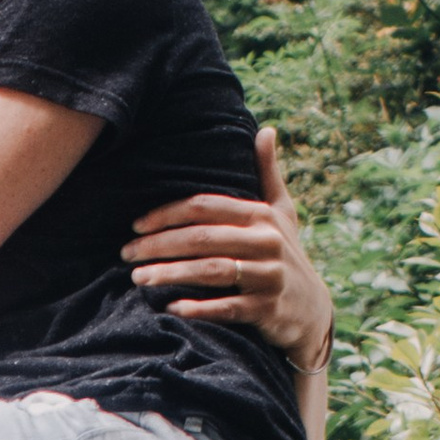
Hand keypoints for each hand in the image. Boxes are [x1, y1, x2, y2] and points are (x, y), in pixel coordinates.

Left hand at [123, 125, 334, 362]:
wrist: (313, 309)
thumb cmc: (286, 254)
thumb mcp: (282, 212)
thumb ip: (268, 172)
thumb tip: (267, 130)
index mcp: (261, 216)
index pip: (205, 208)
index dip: (167, 214)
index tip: (136, 225)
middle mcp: (266, 242)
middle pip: (202, 238)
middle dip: (160, 245)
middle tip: (126, 253)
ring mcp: (267, 276)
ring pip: (211, 271)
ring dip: (171, 274)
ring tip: (138, 278)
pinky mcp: (267, 308)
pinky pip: (228, 308)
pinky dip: (199, 308)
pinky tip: (171, 308)